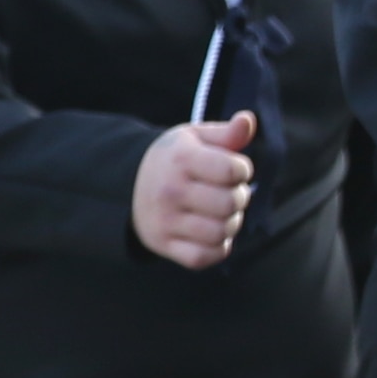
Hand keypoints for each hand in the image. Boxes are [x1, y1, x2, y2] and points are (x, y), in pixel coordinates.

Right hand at [131, 113, 260, 267]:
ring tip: (221, 214)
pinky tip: (212, 233)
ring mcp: (164, 220)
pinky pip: (204, 257)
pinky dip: (216, 248)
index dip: (242, 170)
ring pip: (221, 233)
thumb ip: (227, 133)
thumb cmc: (176, 159)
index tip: (233, 169)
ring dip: (230, 225)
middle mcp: (169, 191)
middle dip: (239, 198)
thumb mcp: (196, 138)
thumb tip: (248, 120)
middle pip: (230, 204)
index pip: (234, 169)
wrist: (129, 186)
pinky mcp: (163, 245)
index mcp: (180, 159)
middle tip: (229, 193)